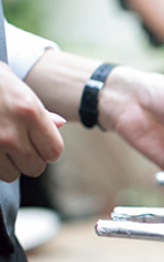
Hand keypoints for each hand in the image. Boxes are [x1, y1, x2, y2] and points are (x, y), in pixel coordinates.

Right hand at [0, 63, 63, 182]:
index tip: (40, 145)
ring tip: (0, 146)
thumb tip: (60, 123)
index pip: (53, 151)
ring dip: (8, 165)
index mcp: (28, 112)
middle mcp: (10, 131)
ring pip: (11, 175)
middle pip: (35, 168)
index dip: (48, 150)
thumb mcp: (15, 86)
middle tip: (19, 146)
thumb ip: (39, 110)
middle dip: (29, 160)